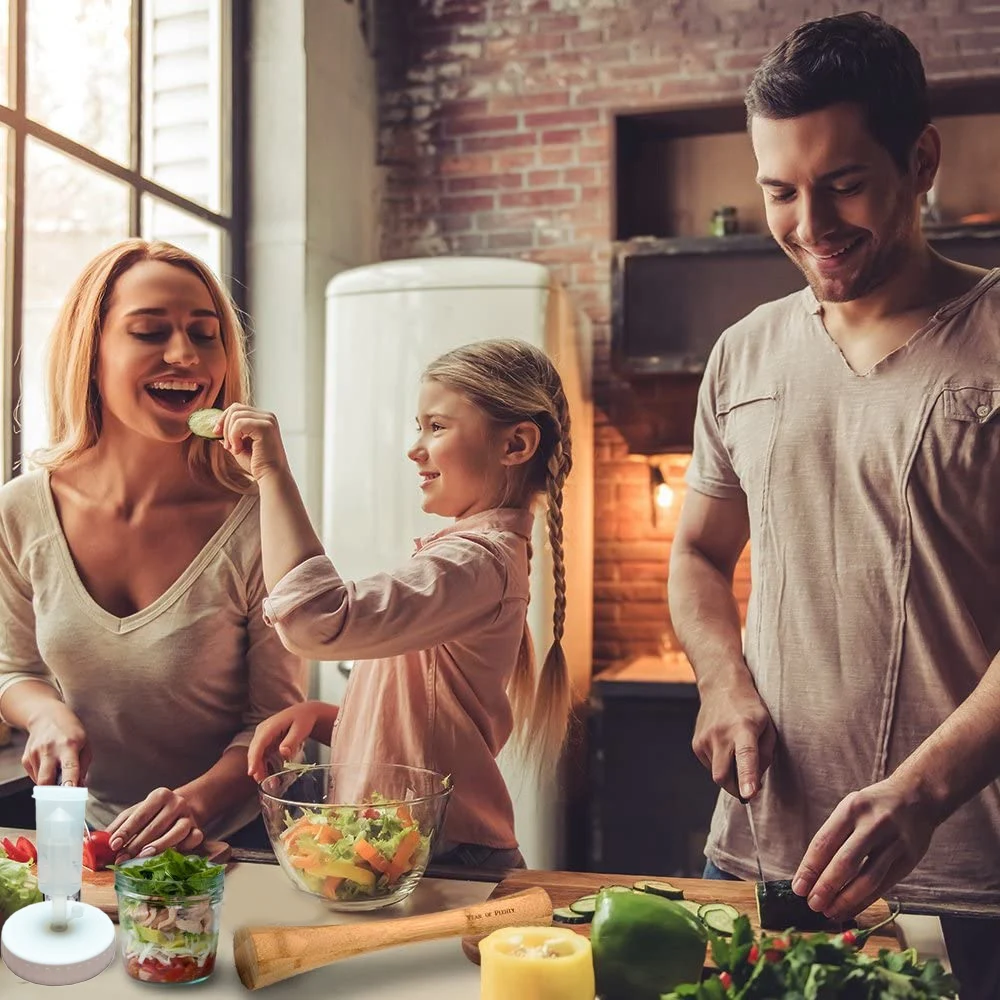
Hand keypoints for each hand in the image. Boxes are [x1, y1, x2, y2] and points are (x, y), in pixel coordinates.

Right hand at [22, 703, 90, 786]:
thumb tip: (80, 786)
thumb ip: (83, 766)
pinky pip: (35, 776)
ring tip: (58, 770)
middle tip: (63, 794)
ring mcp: (35, 754)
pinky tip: (49, 765)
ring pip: (40, 781)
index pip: (69, 768)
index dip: (70, 783)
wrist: (47, 716)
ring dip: (50, 782)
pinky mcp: (26, 758)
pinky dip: (43, 776)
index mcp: (69, 745)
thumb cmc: (70, 731)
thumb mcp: (85, 744)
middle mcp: (50, 749)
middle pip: (46, 780)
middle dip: (53, 793)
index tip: (71, 794)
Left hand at [105, 788, 204, 861]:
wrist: (186, 805)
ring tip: (143, 856)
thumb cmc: (156, 812)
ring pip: (176, 832)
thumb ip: (120, 824)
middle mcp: (176, 803)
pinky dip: (184, 847)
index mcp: (160, 795)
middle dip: (136, 844)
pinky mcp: (198, 829)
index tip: (114, 844)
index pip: (141, 814)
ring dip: (159, 846)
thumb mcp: (138, 811)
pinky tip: (171, 854)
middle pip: (156, 826)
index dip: (126, 830)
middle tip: (122, 858)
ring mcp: (189, 816)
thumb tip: (99, 840)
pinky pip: (193, 839)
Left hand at [217, 404, 289, 481]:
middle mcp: (267, 416)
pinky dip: (234, 437)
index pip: (237, 408)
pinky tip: (239, 449)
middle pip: (235, 408)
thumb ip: (230, 436)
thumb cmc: (257, 464)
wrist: (270, 476)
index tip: (216, 434)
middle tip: (226, 446)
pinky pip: (239, 423)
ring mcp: (267, 420)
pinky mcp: (265, 426)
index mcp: (263, 419)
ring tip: (234, 449)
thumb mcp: (239, 446)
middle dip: (224, 426)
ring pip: (235, 415)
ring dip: (229, 434)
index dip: (223, 419)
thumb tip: (215, 429)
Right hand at [247, 701, 337, 782]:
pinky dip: (263, 766)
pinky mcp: (266, 741)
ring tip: (267, 782)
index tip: (252, 772)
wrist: (304, 713)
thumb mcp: (301, 729)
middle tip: (261, 782)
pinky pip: (261, 755)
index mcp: (270, 726)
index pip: (259, 743)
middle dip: (256, 767)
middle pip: (254, 750)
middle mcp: (262, 730)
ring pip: (256, 755)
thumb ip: (292, 741)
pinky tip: (268, 776)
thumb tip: (283, 752)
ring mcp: (263, 736)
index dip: (254, 758)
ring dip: (259, 768)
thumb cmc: (303, 719)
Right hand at [692, 675, 775, 800]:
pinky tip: (725, 747)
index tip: (748, 794)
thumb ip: (765, 756)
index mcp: (744, 729)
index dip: (747, 777)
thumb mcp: (768, 728)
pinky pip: (710, 766)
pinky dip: (720, 764)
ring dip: (729, 772)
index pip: (745, 756)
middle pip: (723, 777)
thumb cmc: (750, 709)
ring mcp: (705, 739)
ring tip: (735, 750)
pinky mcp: (696, 744)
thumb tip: (754, 783)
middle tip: (748, 785)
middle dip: (736, 788)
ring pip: (717, 774)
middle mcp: (721, 734)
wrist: (721, 686)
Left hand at [791, 773, 939, 920]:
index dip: (810, 868)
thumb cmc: (874, 807)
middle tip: (813, 904)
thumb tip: (811, 873)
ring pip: (867, 879)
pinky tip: (852, 909)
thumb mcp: (850, 809)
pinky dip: (865, 901)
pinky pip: (884, 886)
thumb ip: (834, 836)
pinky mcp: (909, 859)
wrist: (917, 797)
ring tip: (830, 911)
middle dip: (826, 887)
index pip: (824, 842)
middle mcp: (873, 825)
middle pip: (845, 863)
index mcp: (851, 809)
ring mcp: (894, 843)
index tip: (799, 888)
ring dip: (846, 900)